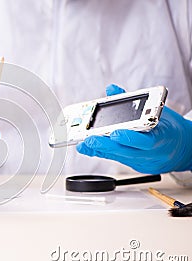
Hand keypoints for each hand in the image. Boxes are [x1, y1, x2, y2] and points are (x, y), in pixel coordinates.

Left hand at [76, 84, 191, 173]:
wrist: (183, 149)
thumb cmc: (168, 128)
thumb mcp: (156, 111)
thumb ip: (132, 101)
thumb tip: (112, 89)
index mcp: (161, 136)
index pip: (145, 140)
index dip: (129, 137)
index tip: (115, 133)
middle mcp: (151, 152)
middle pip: (126, 151)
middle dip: (106, 145)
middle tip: (89, 139)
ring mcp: (144, 161)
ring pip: (119, 157)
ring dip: (100, 150)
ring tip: (84, 143)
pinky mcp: (137, 166)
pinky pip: (118, 160)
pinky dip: (103, 153)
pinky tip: (90, 148)